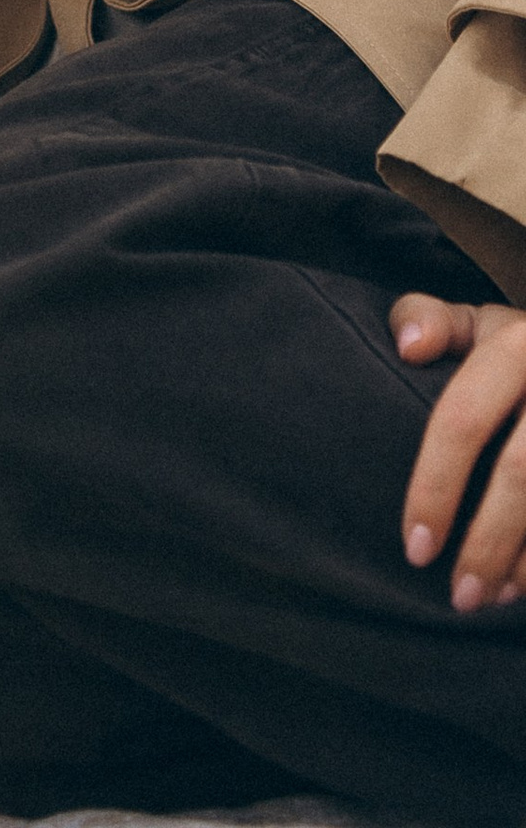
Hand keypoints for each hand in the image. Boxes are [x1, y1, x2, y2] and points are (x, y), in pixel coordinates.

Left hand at [395, 291, 525, 609]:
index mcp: (517, 344)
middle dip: (487, 545)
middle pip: (521, 474)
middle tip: (459, 597)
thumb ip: (434, 323)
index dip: (435, 486)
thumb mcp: (482, 325)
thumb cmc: (521, 352)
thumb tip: (406, 346)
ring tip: (495, 597)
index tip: (415, 548)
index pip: (464, 418)